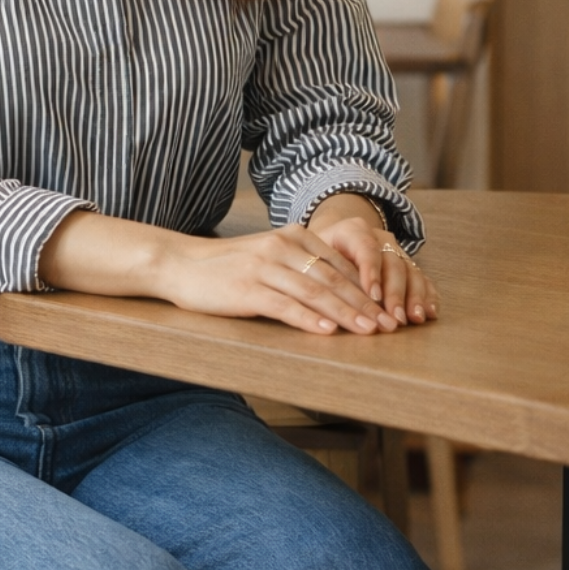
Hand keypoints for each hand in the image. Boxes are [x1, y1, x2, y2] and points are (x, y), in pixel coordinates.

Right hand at [40, 211, 403, 336]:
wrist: (179, 264)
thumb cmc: (226, 267)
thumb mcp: (268, 258)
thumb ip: (301, 268)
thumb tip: (338, 295)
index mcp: (294, 237)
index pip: (340, 265)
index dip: (368, 289)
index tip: (389, 311)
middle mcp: (283, 247)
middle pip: (334, 279)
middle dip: (365, 305)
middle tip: (389, 327)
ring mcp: (265, 267)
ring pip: (315, 292)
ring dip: (345, 314)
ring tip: (368, 332)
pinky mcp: (247, 288)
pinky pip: (284, 305)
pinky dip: (308, 319)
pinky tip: (326, 331)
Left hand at [306, 195, 438, 326]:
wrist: (332, 241)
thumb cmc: (316, 255)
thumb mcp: (309, 256)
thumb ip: (314, 272)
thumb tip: (316, 300)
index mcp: (352, 230)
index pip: (365, 248)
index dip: (371, 272)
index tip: (372, 296)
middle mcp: (379, 238)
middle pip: (392, 263)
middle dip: (395, 293)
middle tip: (394, 317)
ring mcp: (395, 251)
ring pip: (410, 271)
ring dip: (414, 296)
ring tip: (414, 318)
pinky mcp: (406, 265)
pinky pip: (421, 277)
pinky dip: (427, 295)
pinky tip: (429, 312)